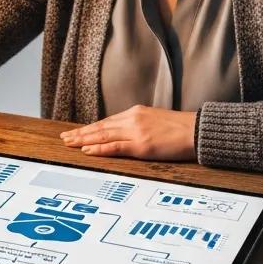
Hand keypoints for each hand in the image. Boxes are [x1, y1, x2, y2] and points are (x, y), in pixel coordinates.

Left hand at [59, 105, 197, 160]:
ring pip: (102, 135)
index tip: (78, 132)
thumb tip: (128, 134)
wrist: (197, 130)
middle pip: (100, 127)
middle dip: (81, 133)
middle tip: (65, 138)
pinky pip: (114, 147)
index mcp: (136, 113)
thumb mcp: (156, 122)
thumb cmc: (180, 129)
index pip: (107, 122)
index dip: (91, 128)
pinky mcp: (141, 145)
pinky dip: (98, 149)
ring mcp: (135, 131)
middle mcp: (132, 119)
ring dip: (83, 140)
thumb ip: (140, 125)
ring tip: (69, 143)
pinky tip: (87, 150)